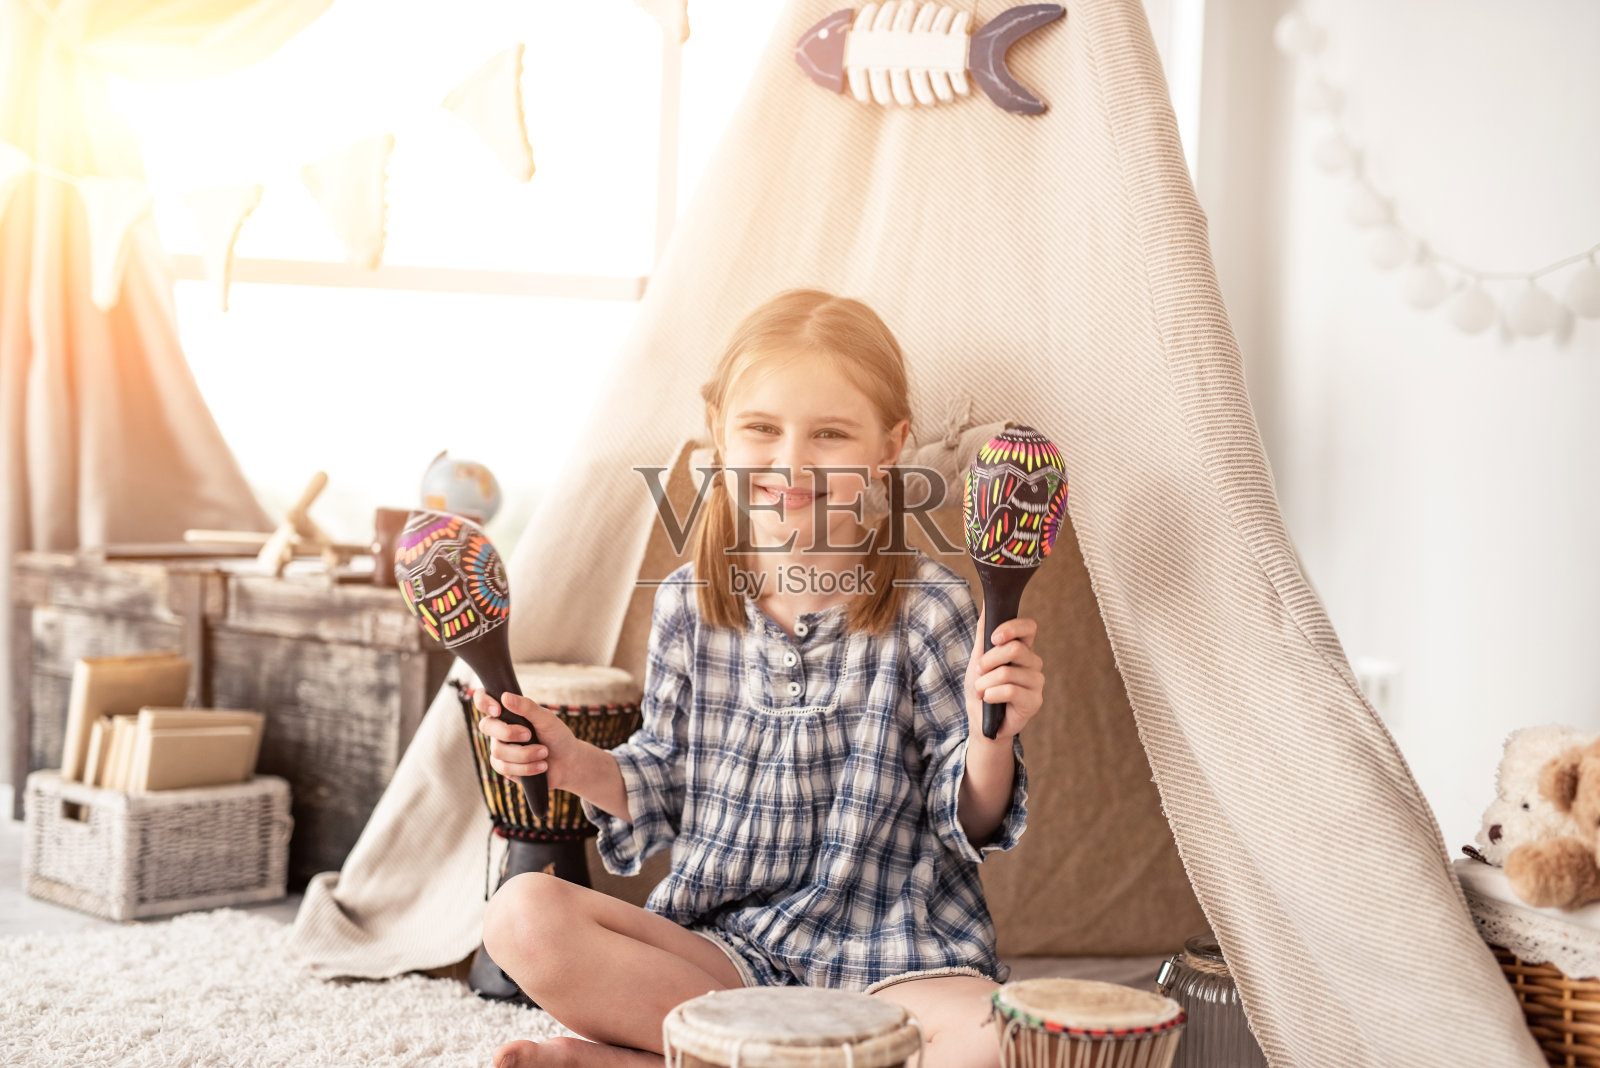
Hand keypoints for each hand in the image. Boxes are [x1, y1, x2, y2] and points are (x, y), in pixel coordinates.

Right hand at [473, 689, 577, 789]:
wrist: (568, 762)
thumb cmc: (557, 736)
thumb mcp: (546, 719)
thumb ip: (527, 707)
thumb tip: (505, 696)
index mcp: (508, 713)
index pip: (484, 701)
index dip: (484, 702)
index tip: (498, 710)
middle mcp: (500, 729)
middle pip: (486, 726)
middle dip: (508, 732)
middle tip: (529, 734)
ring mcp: (500, 749)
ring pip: (498, 751)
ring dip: (525, 753)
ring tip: (544, 752)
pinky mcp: (504, 767)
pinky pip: (505, 768)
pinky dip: (527, 767)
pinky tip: (541, 766)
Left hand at [964, 606, 1044, 740]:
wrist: (981, 721)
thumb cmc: (981, 688)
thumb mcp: (978, 658)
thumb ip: (984, 633)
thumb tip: (987, 603)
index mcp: (1022, 649)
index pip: (1029, 628)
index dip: (1011, 628)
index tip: (993, 639)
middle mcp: (1033, 663)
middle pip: (1014, 649)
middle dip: (988, 661)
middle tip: (979, 671)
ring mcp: (1037, 682)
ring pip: (1007, 673)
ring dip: (985, 683)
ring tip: (981, 690)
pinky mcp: (1035, 701)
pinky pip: (1011, 691)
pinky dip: (991, 694)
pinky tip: (989, 699)